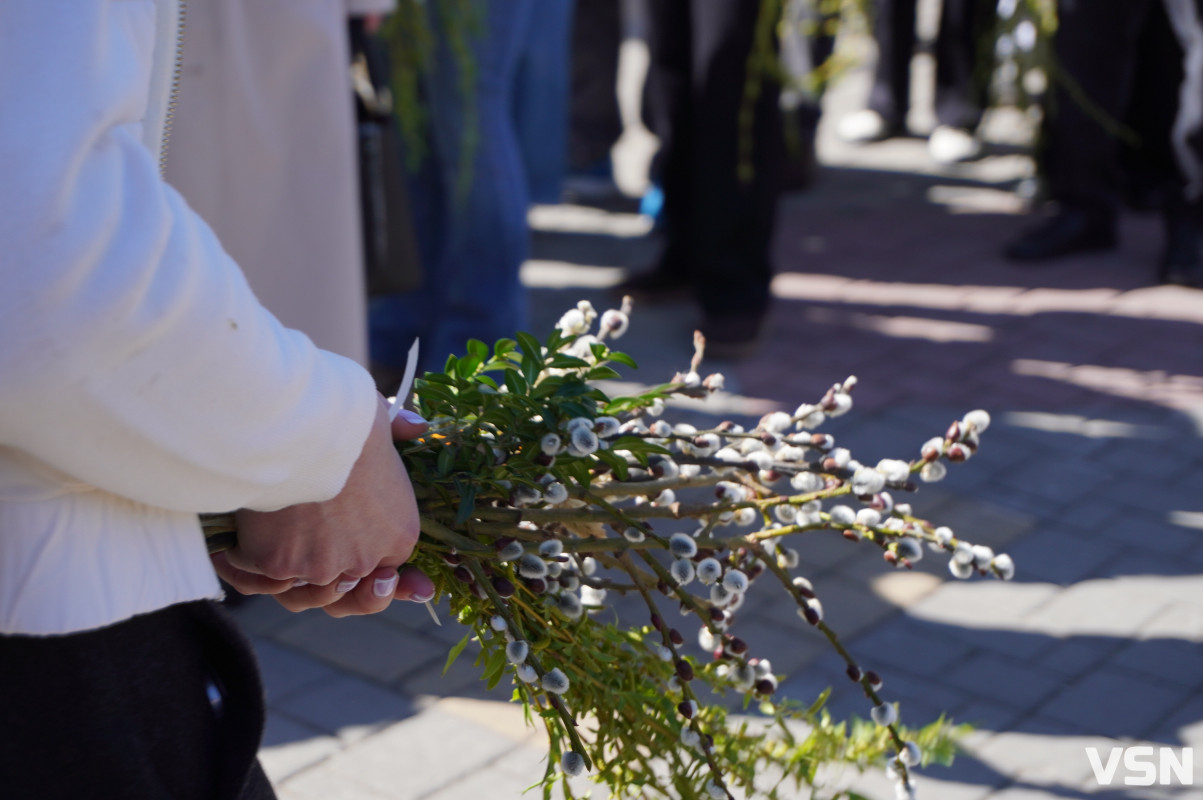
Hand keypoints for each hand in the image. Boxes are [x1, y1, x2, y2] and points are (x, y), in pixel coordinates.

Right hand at [212, 397, 434, 616]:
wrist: (300, 425)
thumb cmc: (344, 417)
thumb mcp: (382, 420)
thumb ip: (399, 430)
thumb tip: (417, 427)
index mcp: (398, 533)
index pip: (387, 567)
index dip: (372, 567)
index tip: (361, 563)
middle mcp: (363, 560)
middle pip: (345, 587)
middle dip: (330, 576)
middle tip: (307, 559)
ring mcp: (319, 567)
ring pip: (302, 588)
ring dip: (290, 574)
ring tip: (274, 551)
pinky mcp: (277, 565)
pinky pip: (260, 576)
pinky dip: (249, 562)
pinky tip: (242, 546)